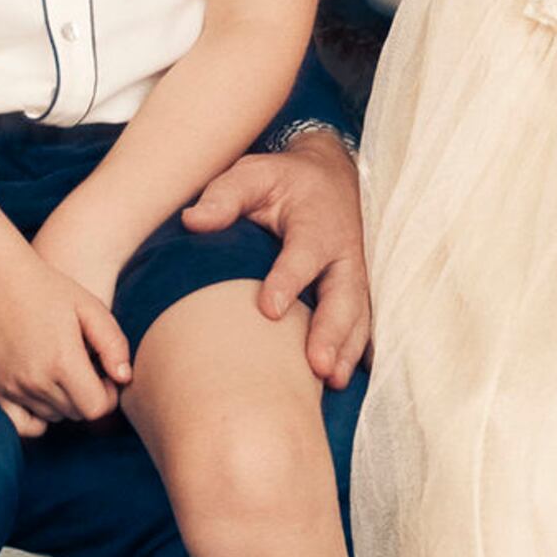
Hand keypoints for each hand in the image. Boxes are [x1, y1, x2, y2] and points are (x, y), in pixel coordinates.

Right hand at [0, 230, 128, 429]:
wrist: (1, 279)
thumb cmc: (52, 291)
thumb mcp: (92, 308)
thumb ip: (114, 344)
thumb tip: (124, 379)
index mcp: (62, 361)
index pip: (97, 408)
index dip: (109, 394)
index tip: (105, 373)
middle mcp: (35, 380)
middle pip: (77, 414)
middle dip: (88, 395)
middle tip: (84, 365)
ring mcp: (13, 387)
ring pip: (54, 417)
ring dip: (64, 401)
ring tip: (61, 368)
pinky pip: (22, 426)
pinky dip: (36, 418)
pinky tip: (43, 392)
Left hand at [180, 130, 371, 384]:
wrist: (330, 179)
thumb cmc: (282, 182)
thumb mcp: (253, 175)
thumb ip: (224, 196)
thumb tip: (193, 221)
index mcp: (316, 223)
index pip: (303, 254)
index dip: (288, 280)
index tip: (269, 310)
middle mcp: (343, 253)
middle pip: (343, 296)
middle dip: (332, 332)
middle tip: (318, 366)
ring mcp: (355, 277)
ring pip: (358, 317)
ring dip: (347, 350)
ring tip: (332, 382)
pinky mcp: (359, 294)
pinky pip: (363, 326)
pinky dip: (356, 353)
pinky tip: (341, 381)